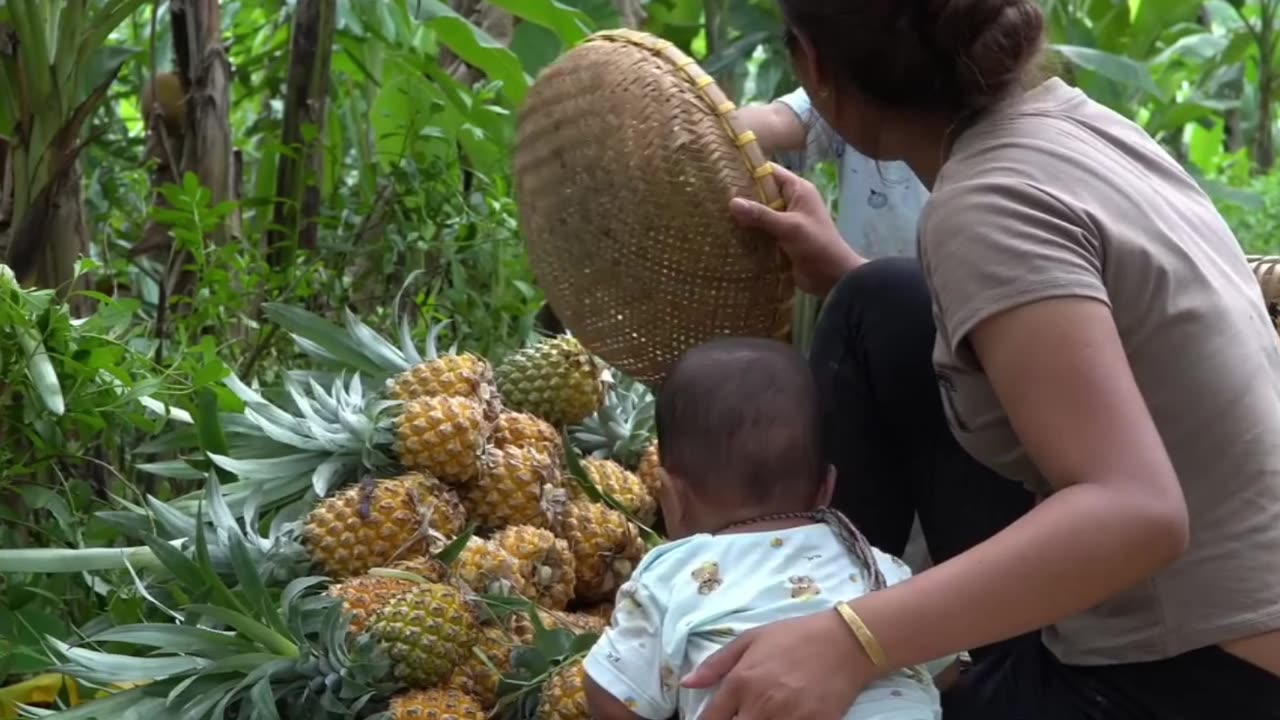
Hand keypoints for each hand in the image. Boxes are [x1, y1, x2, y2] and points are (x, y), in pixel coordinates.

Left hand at [681, 609, 872, 719]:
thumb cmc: (794, 636)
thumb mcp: (750, 639)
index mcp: (741, 682)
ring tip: (761, 717)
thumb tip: (686, 684)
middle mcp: (761, 705)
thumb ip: (715, 664)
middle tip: (737, 718)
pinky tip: (784, 719)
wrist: (845, 642)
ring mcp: (788, 719)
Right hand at [729, 163, 864, 295]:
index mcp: (798, 190)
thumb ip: (761, 215)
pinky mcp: (780, 239)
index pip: (771, 172)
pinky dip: (748, 233)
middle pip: (762, 193)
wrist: (832, 277)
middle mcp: (791, 202)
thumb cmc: (816, 245)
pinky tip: (728, 234)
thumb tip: (732, 203)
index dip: (750, 171)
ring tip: (716, 214)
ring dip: (743, 217)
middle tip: (715, 196)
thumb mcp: (789, 227)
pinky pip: (761, 231)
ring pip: (759, 213)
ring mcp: (785, 221)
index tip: (725, 172)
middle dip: (742, 196)